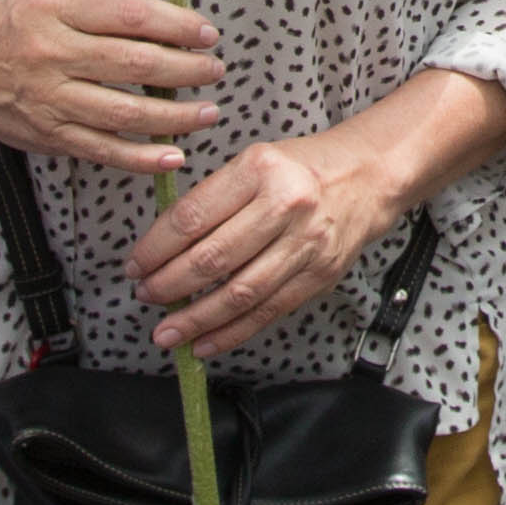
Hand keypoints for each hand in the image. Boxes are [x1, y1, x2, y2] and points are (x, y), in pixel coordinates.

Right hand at [0, 0, 217, 173]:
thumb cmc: (9, 27)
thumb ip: (102, 9)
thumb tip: (171, 23)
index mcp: (54, 7)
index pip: (130, 16)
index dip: (177, 26)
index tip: (207, 33)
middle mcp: (50, 53)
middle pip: (134, 64)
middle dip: (186, 70)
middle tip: (215, 70)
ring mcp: (48, 99)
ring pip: (124, 113)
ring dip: (175, 117)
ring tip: (207, 112)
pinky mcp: (47, 135)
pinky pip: (102, 150)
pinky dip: (141, 157)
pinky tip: (173, 155)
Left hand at [125, 124, 412, 358]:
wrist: (369, 176)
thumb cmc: (302, 167)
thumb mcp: (254, 161)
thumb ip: (213, 198)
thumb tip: (162, 246)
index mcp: (260, 169)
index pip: (193, 216)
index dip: (156, 247)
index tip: (136, 265)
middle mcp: (285, 206)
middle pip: (213, 258)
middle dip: (169, 285)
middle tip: (145, 296)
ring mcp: (306, 244)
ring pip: (240, 293)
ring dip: (197, 318)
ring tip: (167, 332)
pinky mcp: (319, 275)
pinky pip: (268, 311)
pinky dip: (233, 332)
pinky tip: (206, 343)